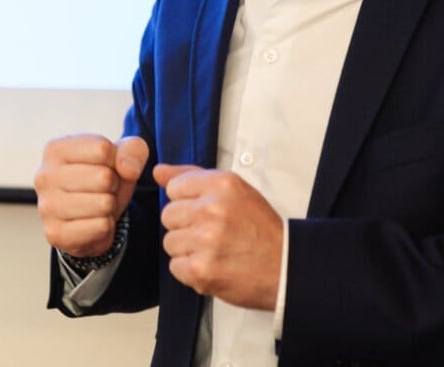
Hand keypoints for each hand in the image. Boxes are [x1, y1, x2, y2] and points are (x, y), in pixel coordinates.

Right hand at [34, 134, 148, 256]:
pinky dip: (105, 226)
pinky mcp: (55, 233)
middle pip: (104, 177)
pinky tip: (92, 221)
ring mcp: (46, 206)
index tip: (104, 167)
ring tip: (97, 204)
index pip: (103, 149)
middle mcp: (44, 176)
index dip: (115, 160)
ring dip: (109, 206)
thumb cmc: (100, 179)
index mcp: (55, 149)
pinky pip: (101, 227)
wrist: (89, 217)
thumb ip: (133, 150)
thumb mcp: (121, 157)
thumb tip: (128, 169)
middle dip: (113, 185)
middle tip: (101, 189)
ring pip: (104, 204)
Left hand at [154, 164, 282, 310]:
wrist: (285, 267)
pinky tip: (212, 266)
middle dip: (185, 226)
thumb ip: (193, 177)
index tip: (205, 212)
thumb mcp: (234, 190)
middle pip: (168, 215)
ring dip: (187, 249)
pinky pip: (175, 266)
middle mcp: (211, 209)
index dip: (187, 202)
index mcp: (221, 184)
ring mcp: (205, 240)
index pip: (174, 187)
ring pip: (169, 242)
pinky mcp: (200, 270)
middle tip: (211, 234)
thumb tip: (158, 172)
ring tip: (213, 251)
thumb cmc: (260, 228)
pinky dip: (190, 270)